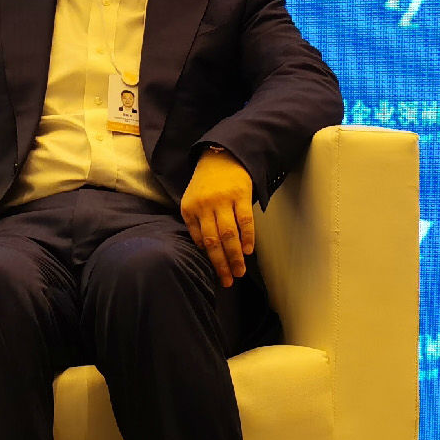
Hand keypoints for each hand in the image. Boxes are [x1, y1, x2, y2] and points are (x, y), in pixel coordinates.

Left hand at [181, 147, 255, 288]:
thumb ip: (196, 224)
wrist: (222, 157)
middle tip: (228, 281)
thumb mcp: (192, 201)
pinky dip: (248, 237)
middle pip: (214, 241)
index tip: (216, 274)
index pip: (199, 240)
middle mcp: (205, 206)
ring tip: (239, 272)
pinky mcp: (240, 195)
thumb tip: (206, 250)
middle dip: (221, 264)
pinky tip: (249, 251)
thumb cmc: (206, 184)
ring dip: (235, 256)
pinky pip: (245, 220)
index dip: (209, 259)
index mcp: (190, 209)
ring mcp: (223, 200)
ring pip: (229, 234)